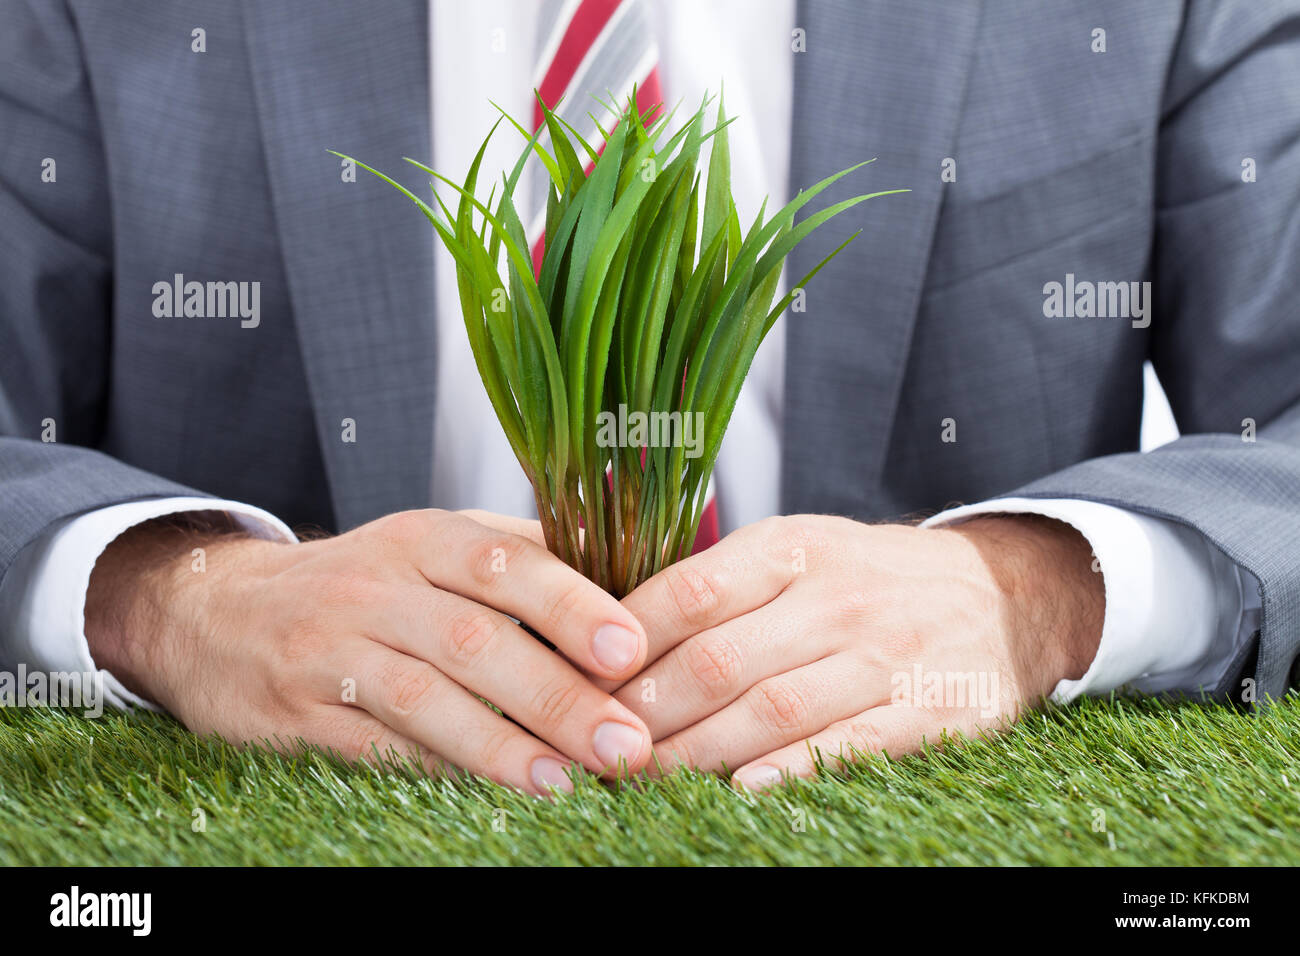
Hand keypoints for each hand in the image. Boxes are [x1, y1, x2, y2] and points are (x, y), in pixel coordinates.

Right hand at [85, 508, 652, 794]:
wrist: (219, 612)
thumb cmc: (363, 581)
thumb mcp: (431, 543)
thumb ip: (520, 553)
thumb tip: (630, 570)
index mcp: (423, 540)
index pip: (503, 563)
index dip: (569, 605)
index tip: (629, 648)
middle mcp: (376, 589)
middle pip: (472, 639)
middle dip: (555, 694)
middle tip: (623, 740)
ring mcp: (331, 652)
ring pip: (423, 698)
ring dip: (500, 746)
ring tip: (566, 782)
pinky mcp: (297, 715)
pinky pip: (375, 747)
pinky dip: (437, 772)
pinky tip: (489, 797)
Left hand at [613, 514, 1102, 788]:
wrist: (1001, 594)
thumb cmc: (869, 578)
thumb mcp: (799, 551)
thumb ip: (720, 585)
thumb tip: (613, 632)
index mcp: (792, 548)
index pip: (687, 593)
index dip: (622, 643)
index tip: (576, 679)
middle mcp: (836, 596)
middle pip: (718, 659)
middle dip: (645, 710)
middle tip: (595, 743)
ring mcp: (886, 655)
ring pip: (772, 708)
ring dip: (698, 750)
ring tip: (642, 777)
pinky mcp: (930, 712)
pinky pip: (850, 745)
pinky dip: (794, 769)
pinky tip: (744, 788)